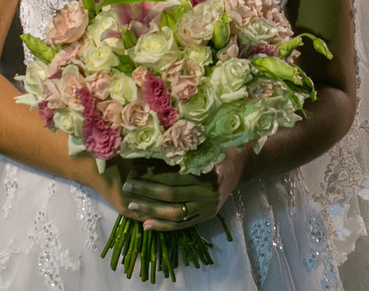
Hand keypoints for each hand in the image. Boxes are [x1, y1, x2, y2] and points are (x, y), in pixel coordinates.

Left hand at [89, 151, 249, 231]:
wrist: (242, 166)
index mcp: (210, 173)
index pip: (175, 177)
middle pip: (172, 195)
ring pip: (174, 214)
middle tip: (127, 186)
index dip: (153, 175)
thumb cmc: (221, 149)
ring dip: (151, 210)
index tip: (134, 171)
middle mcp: (210, 193)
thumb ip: (188, 146)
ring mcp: (209, 208)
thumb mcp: (209, 142)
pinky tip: (146, 224)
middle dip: (146, 192)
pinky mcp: (206, 217)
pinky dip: (163, 226)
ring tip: (131, 205)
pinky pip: (182, 225)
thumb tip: (156, 143)